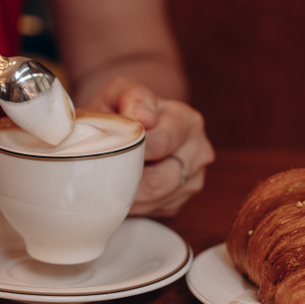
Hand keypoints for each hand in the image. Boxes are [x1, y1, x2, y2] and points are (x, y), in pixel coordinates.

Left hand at [86, 76, 214, 216]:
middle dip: (127, 178)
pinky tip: (125, 187)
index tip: (111, 149)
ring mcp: (194, 179)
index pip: (160, 144)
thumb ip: (132, 96)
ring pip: (156, 199)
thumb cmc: (122, 112)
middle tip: (105, 171)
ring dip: (129, 194)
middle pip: (160, 180)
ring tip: (111, 179)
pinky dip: (135, 204)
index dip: (130, 150)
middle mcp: (199, 151)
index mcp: (188, 121)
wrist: (127, 130)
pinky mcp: (182, 200)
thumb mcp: (121, 93)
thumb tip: (145, 117)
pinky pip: (155, 210)